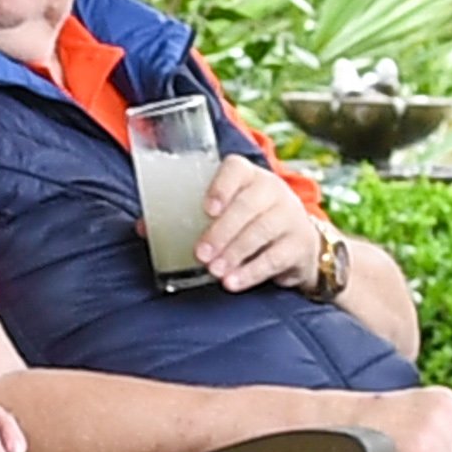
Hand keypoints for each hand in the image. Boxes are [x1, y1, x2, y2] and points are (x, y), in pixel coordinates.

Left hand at [192, 158, 330, 293]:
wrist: (297, 243)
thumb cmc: (250, 223)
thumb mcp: (230, 211)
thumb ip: (198, 216)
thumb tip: (151, 230)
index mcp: (249, 176)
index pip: (235, 169)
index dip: (220, 187)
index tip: (206, 210)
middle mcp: (272, 190)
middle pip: (247, 205)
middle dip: (221, 231)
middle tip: (201, 254)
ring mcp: (290, 215)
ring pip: (261, 231)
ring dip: (234, 253)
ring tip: (214, 271)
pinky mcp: (300, 244)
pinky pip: (274, 258)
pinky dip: (251, 272)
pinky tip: (233, 282)